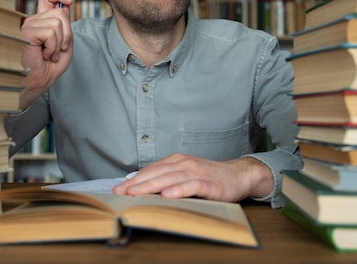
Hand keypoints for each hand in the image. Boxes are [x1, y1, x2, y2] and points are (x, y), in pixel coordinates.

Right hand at [19, 0, 73, 108]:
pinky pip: (50, 33)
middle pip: (60, 13)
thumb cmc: (48, 68)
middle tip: (59, 50)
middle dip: (67, 34)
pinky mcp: (26, 33)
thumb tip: (65, 6)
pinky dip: (52, 47)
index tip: (69, 0)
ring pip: (57, 23)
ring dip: (59, 43)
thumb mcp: (64, 45)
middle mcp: (33, 21)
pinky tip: (44, 55)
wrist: (37, 82)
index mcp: (41, 22)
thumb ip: (66, 27)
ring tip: (50, 54)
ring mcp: (28, 26)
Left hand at [112, 153, 273, 202]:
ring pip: (170, 179)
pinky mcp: (209, 184)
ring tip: (136, 194)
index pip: (150, 170)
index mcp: (176, 161)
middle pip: (156, 174)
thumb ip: (167, 178)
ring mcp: (196, 173)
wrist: (238, 175)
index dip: (134, 179)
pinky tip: (168, 195)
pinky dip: (179, 190)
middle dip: (136, 183)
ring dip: (151, 187)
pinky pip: (192, 187)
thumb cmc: (209, 177)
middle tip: (120, 192)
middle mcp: (184, 164)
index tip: (118, 189)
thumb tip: (143, 187)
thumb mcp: (185, 174)